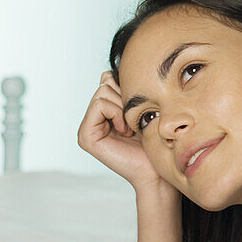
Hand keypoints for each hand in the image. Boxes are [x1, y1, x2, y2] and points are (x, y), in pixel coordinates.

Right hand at [77, 70, 166, 191]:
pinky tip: (125, 131)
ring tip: (130, 127)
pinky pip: (99, 104)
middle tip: (133, 121)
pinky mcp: (85, 136)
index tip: (136, 111)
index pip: (107, 80)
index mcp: (102, 112)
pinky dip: (116, 113)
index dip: (125, 89)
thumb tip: (108, 72)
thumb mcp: (138, 108)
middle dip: (124, 98)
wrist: (155, 168)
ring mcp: (86, 128)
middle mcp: (91, 119)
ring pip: (102, 92)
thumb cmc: (152, 140)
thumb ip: (122, 91)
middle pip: (104, 83)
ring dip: (122, 107)